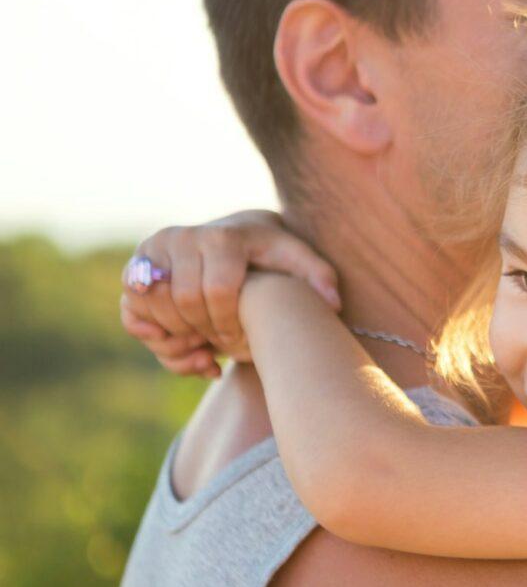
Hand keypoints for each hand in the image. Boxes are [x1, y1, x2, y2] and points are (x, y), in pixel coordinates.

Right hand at [119, 210, 340, 376]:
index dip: (230, 325)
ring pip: (152, 311)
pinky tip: (188, 348)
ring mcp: (152, 252)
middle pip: (184, 304)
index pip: (217, 291)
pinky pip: (132, 315)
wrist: (236, 237)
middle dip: (207, 333)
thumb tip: (333, 302)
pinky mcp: (135, 270)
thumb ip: (317, 275)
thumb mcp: (297, 259)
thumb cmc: (271, 254)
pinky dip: (156, 340)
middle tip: (226, 347)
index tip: (244, 341)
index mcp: (222, 236)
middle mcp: (180, 237)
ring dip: (179, 342)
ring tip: (208, 349)